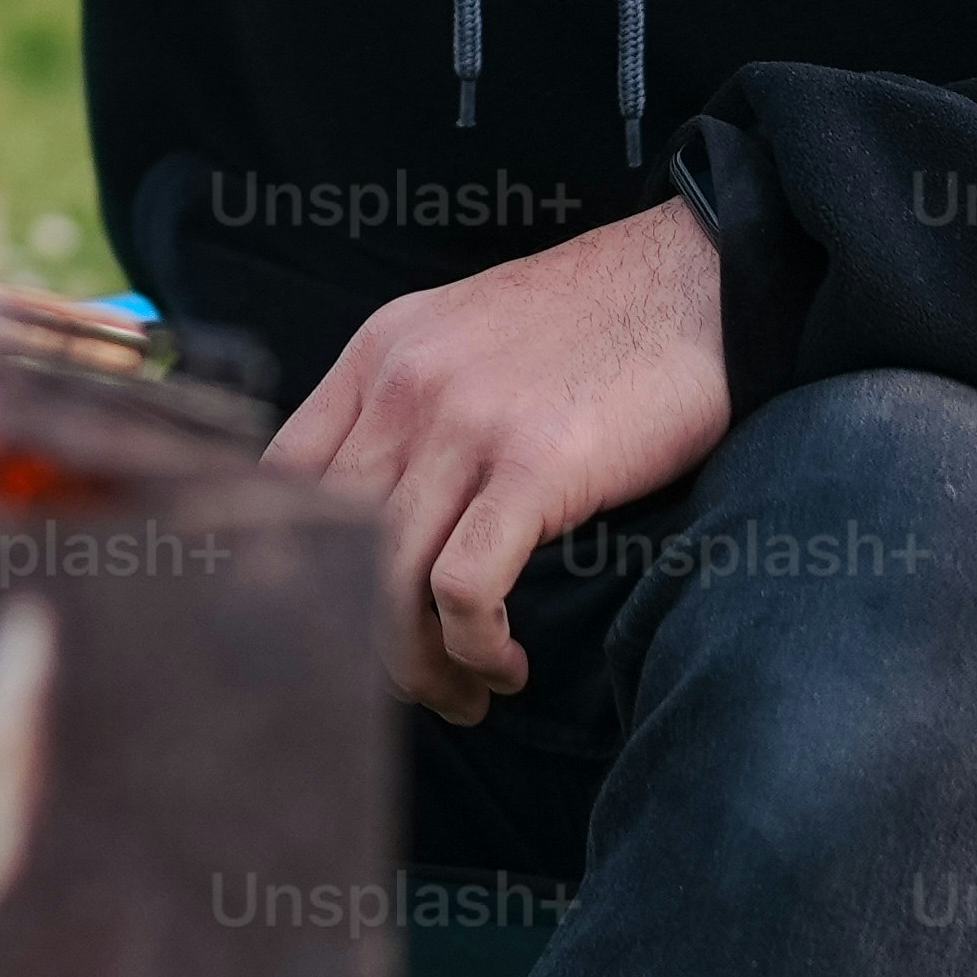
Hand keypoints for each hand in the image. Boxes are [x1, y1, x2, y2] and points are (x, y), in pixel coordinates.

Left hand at [267, 196, 739, 722]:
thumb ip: (410, 409)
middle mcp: (404, 385)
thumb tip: (373, 519)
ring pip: (386, 579)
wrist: (700, 281)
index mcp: (379, 355)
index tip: (328, 624)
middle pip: (326, 544)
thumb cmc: (596, 329)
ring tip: (466, 695)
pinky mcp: (536, 464)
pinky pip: (464, 587)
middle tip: (412, 689)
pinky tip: (505, 664)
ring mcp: (466, 423)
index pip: (276, 479)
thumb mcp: (467, 339)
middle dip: (359, 639)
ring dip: (419, 665)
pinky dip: (474, 647)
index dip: (283, 567)